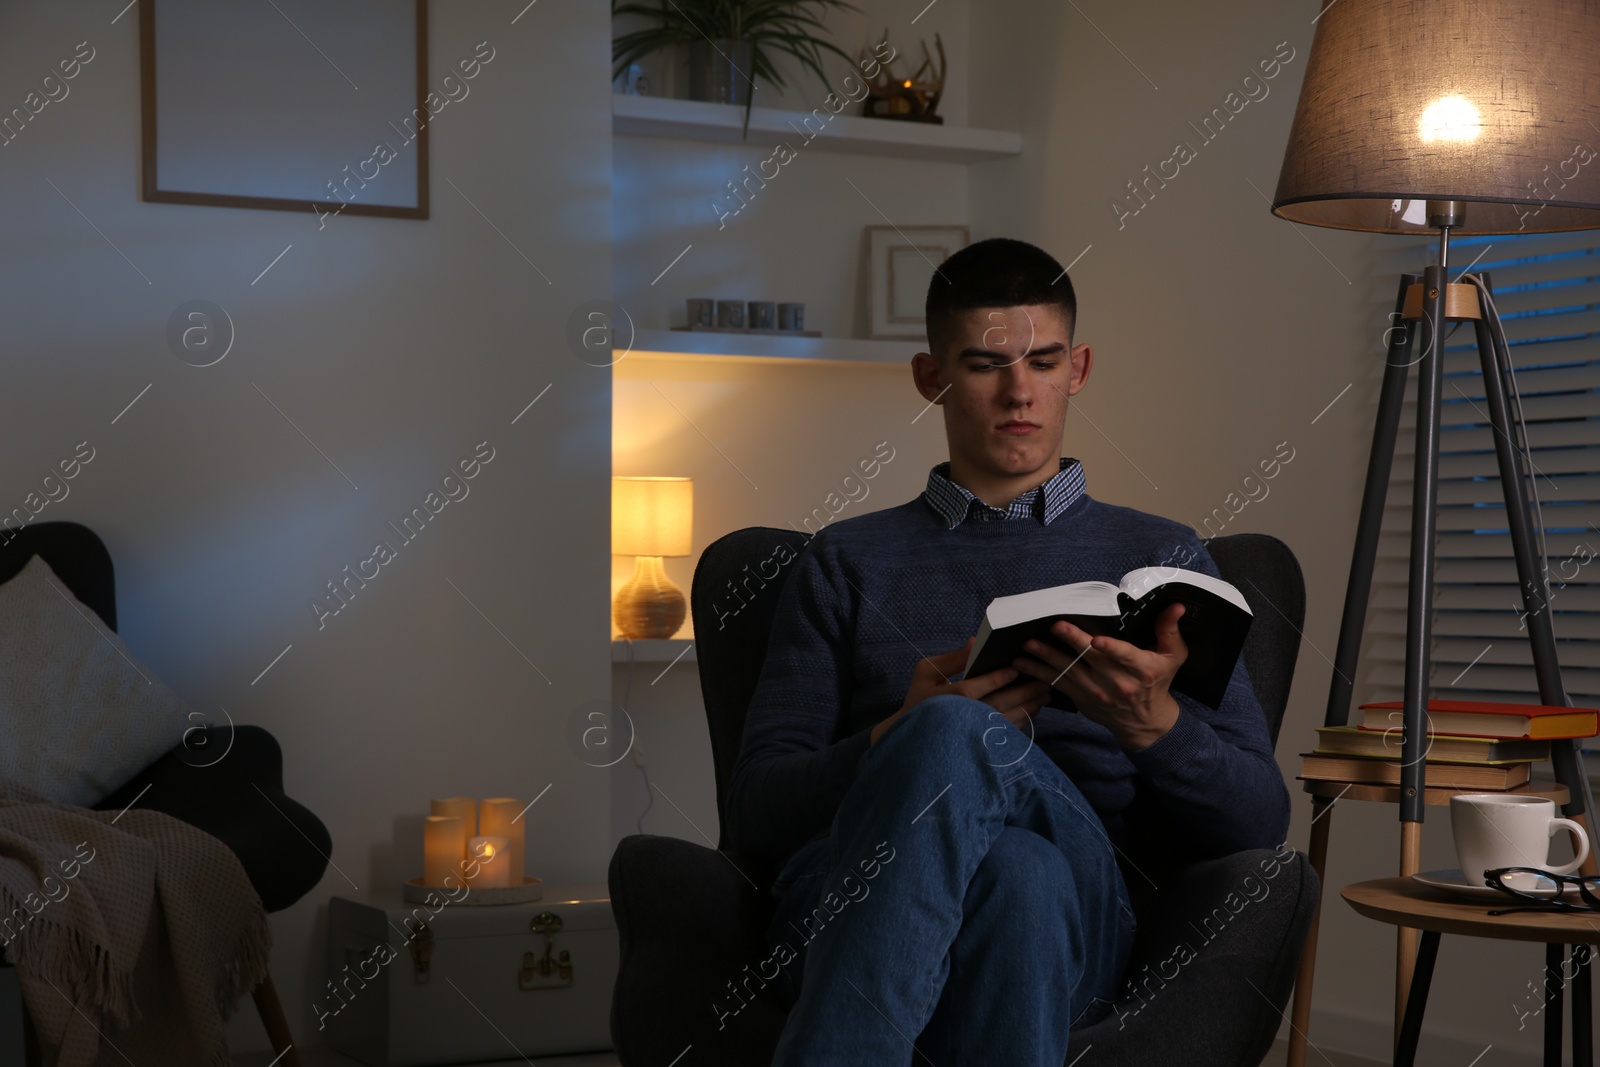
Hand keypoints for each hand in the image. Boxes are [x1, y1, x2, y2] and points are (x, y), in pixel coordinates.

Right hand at [870, 636, 1052, 744]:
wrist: (913, 737)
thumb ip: (951, 659)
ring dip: (1028, 707)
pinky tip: (1034, 709)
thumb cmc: (919, 699)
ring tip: (1045, 694)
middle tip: (1042, 680)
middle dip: (1022, 692)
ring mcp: (971, 735)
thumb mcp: (926, 673)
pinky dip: (1022, 721)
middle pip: (996, 706)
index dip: (995, 680)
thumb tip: (975, 642)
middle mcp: (959, 719)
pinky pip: (1006, 734)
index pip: (972, 690)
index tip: (1014, 669)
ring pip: (1006, 721)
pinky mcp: (980, 745)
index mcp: (943, 699)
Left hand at [1011, 602, 1187, 749]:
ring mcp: (1098, 693)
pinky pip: (1058, 684)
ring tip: (1029, 645)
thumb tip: (1176, 606)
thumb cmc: (1158, 682)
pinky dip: (1040, 673)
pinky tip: (1024, 663)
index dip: (1111, 649)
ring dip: (1046, 658)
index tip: (1096, 639)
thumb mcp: (1172, 656)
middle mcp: (1119, 683)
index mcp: (1142, 670)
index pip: (1125, 657)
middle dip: (1071, 642)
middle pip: (1092, 660)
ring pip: (1069, 672)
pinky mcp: (1082, 700)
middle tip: (1055, 626)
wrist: (1145, 721)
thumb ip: (1169, 630)